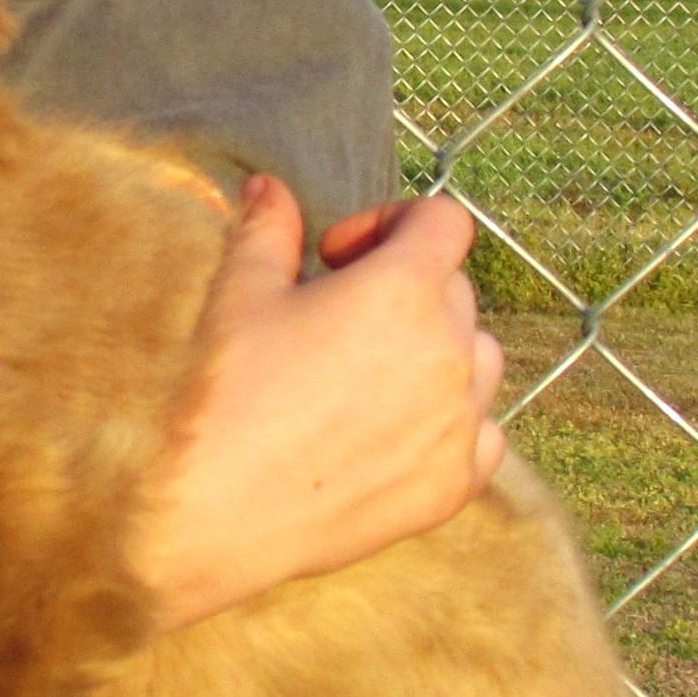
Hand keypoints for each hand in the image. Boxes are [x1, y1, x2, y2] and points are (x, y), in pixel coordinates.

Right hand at [132, 178, 507, 628]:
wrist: (213, 508)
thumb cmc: (224, 392)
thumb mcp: (241, 292)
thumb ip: (270, 228)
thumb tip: (269, 188)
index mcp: (403, 290)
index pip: (445, 222)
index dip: (392, 222)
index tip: (340, 255)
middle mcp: (449, 351)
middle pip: (457, 290)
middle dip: (406, 289)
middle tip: (337, 320)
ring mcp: (458, 422)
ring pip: (479, 359)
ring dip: (438, 352)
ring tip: (371, 375)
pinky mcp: (453, 483)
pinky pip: (484, 433)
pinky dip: (452, 423)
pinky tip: (395, 430)